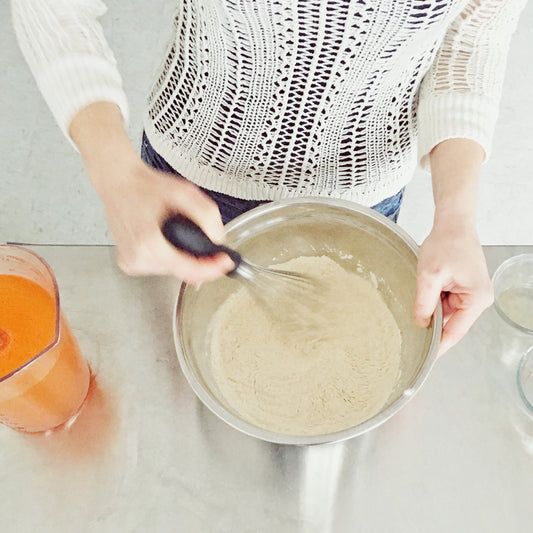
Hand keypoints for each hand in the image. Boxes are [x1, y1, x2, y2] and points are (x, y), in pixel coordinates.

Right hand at [69, 102, 233, 282]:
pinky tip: (166, 240)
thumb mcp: (183, 192)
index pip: (188, 270)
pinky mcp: (129, 263)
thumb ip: (206, 214)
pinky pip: (160, 267)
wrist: (118, 182)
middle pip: (182, 271)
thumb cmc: (145, 186)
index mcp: (147, 243)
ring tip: (177, 232)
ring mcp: (131, 263)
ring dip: (183, 256)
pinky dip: (170, 256)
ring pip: (172, 270)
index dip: (212, 269)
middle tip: (202, 236)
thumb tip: (217, 238)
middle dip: (198, 258)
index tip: (226, 262)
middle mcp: (136, 258)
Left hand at [413, 220, 493, 356]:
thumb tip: (420, 324)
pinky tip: (425, 289)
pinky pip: (445, 301)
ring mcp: (471, 294)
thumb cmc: (446, 244)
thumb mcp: (429, 276)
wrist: (453, 223)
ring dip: (431, 307)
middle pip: (450, 323)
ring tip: (420, 292)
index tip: (424, 358)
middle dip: (432, 322)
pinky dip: (433, 298)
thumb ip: (424, 303)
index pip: (455, 332)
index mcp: (476, 299)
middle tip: (410, 326)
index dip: (438, 346)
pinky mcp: (463, 287)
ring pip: (445, 312)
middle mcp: (478, 299)